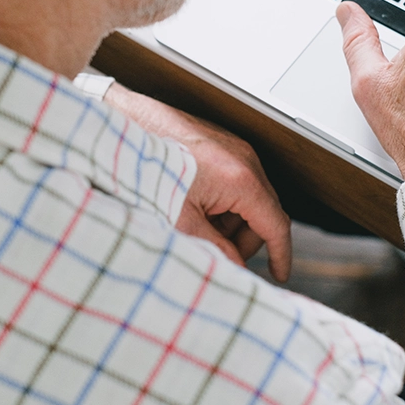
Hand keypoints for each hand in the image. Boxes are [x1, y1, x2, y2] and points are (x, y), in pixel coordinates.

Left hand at [103, 84, 291, 280]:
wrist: (124, 131)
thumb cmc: (147, 170)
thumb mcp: (181, 222)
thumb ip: (215, 250)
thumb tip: (234, 268)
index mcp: (240, 179)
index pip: (276, 224)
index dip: (281, 254)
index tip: (279, 274)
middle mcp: (244, 159)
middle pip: (264, 212)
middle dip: (245, 239)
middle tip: (218, 252)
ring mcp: (234, 147)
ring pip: (249, 197)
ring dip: (231, 220)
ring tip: (196, 224)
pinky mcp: (221, 143)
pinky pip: (236, 180)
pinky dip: (222, 201)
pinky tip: (193, 205)